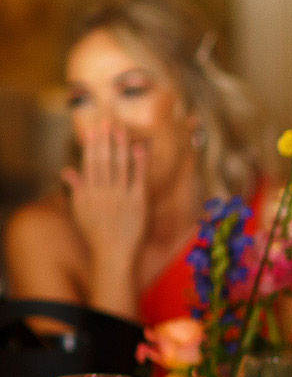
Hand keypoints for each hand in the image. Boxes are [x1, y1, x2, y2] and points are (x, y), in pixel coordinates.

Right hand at [62, 119, 148, 265]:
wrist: (113, 255)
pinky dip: (139, 164)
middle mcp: (102, 192)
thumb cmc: (96, 234)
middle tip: (107, 121)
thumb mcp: (80, 211)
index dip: (93, 145)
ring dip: (120, 146)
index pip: (90, 163)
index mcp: (88, 193)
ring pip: (120, 167)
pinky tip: (140, 149)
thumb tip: (66, 170)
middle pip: (103, 161)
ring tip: (122, 130)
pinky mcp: (138, 204)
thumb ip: (76, 189)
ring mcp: (120, 198)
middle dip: (105, 140)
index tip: (95, 129)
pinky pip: (138, 179)